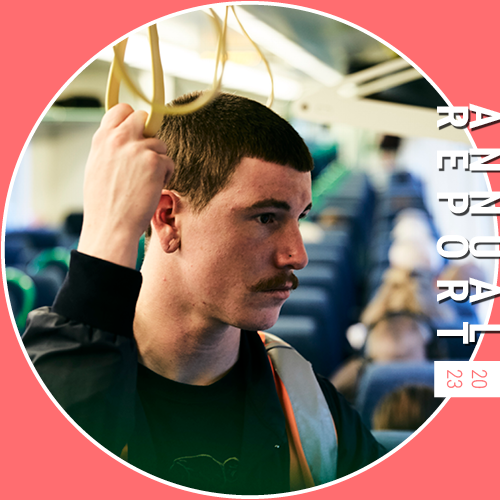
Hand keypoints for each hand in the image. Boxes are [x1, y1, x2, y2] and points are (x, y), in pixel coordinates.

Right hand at [78, 104, 173, 267]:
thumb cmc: (104, 204)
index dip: (132, 119)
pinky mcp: (155, 162)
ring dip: (158, 161)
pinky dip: (165, 176)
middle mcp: (119, 138)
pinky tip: (152, 189)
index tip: (137, 132)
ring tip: (146, 182)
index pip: (122, 109)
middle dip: (148, 136)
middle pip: (144, 118)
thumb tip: (125, 136)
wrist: (112, 226)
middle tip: (147, 158)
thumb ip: (110, 148)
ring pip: (160, 144)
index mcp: (102, 139)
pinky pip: (169, 161)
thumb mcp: (97, 167)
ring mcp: (138, 148)